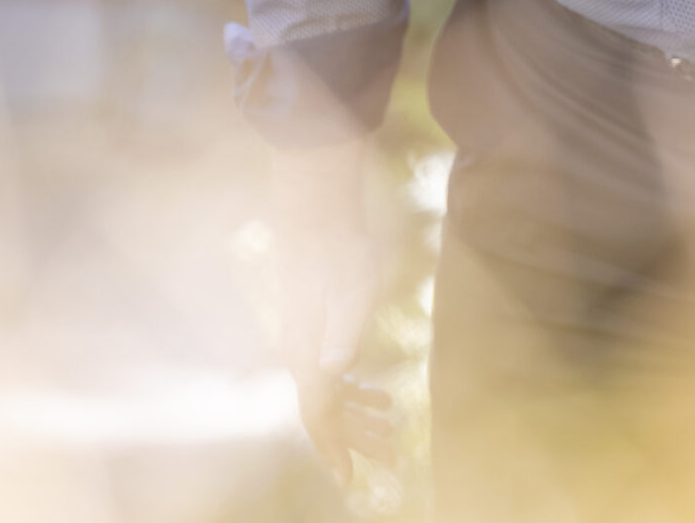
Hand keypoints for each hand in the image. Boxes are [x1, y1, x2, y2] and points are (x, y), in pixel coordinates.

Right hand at [271, 141, 395, 483]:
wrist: (318, 215)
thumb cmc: (340, 248)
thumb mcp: (352, 287)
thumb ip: (343, 328)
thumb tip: (337, 367)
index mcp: (307, 351)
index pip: (318, 413)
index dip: (334, 449)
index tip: (350, 479)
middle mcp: (301, 353)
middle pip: (327, 412)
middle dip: (357, 441)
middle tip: (393, 459)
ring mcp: (305, 344)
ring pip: (331, 397)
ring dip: (360, 421)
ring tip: (394, 437)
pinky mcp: (314, 332)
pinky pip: (333, 378)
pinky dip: (356, 395)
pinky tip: (381, 401)